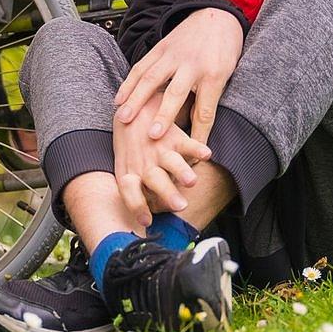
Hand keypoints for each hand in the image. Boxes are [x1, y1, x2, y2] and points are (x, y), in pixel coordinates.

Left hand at [113, 91, 210, 216]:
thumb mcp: (125, 168)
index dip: (136, 206)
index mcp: (129, 172)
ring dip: (181, 171)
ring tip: (192, 181)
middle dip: (167, 194)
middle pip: (154, 180)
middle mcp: (144, 162)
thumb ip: (136, 190)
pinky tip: (207, 155)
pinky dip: (197, 148)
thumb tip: (143, 222)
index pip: (129, 192)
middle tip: (179, 206)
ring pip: (171, 162)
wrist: (131, 109)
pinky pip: (187, 143)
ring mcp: (159, 149)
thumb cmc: (129, 148)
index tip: (146, 222)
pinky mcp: (173, 135)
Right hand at [115, 7, 243, 146]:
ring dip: (136, 100)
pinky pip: (141, 67)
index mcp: (214, 75)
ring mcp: (173, 54)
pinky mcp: (160, 48)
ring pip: (151, 79)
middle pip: (176, 93)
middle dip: (163, 115)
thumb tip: (197, 134)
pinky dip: (128, 83)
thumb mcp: (226, 77)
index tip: (192, 156)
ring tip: (123, 118)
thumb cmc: (223, 51)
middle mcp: (192, 64)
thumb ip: (208, 102)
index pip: (205, 110)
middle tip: (152, 135)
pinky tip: (119, 98)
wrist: (217, 16)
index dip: (198, 133)